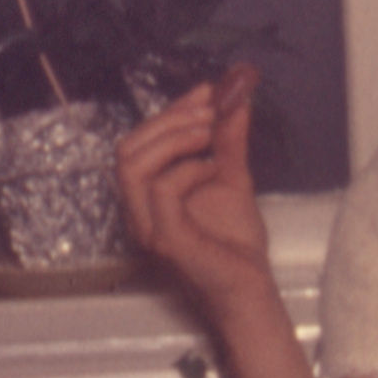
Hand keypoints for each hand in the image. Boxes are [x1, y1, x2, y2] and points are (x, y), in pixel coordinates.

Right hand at [116, 66, 273, 309]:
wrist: (249, 287)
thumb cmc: (234, 241)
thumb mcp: (231, 177)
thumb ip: (228, 141)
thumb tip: (235, 100)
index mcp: (147, 193)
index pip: (140, 142)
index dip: (171, 111)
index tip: (208, 90)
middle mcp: (138, 208)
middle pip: (128, 149)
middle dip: (169, 120)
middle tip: (211, 108)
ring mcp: (147, 225)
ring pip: (133, 167)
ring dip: (173, 139)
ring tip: (211, 132)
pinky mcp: (165, 239)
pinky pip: (161, 192)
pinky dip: (187, 170)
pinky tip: (213, 168)